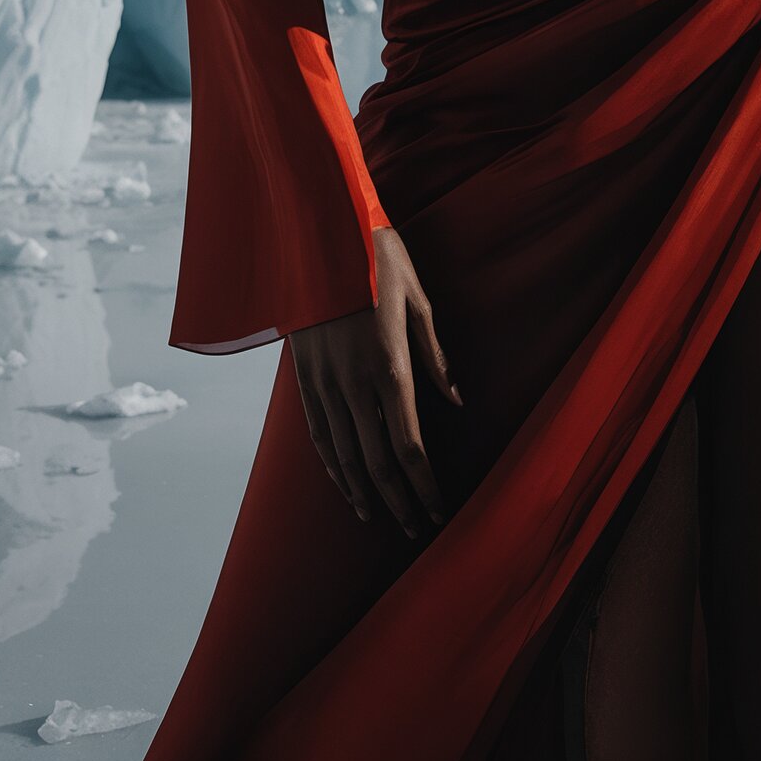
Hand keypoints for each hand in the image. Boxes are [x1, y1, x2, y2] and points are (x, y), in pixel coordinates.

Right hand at [289, 224, 461, 538]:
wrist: (317, 232)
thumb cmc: (377, 259)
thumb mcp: (417, 299)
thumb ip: (435, 356)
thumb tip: (456, 401)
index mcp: (389, 365)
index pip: (409, 445)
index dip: (423, 485)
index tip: (437, 511)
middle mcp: (354, 383)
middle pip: (378, 461)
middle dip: (400, 500)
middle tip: (416, 528)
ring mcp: (325, 381)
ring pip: (345, 454)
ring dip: (365, 491)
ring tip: (381, 517)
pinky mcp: (304, 376)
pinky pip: (318, 433)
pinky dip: (333, 465)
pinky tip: (346, 483)